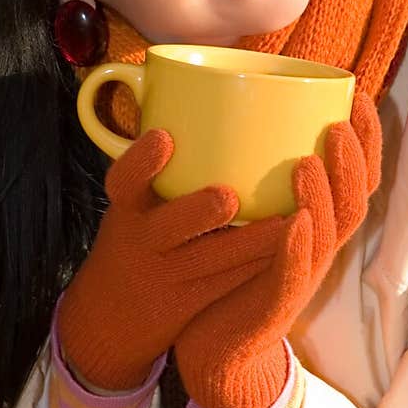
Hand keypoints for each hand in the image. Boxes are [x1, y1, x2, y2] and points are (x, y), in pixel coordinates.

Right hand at [57, 128, 285, 389]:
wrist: (108, 320)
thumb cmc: (135, 238)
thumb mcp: (130, 203)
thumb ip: (155, 160)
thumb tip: (173, 88)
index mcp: (127, 207)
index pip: (123, 180)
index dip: (140, 161)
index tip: (162, 137)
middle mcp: (142, 241)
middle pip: (166, 228)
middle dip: (197, 212)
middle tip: (228, 196)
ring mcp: (167, 275)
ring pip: (214, 259)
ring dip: (255, 241)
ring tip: (292, 218)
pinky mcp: (192, 303)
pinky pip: (233, 283)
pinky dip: (265, 265)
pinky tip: (298, 246)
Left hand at [174, 91, 382, 407]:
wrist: (217, 352)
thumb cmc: (232, 276)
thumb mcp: (254, 221)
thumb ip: (261, 178)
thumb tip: (245, 112)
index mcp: (320, 224)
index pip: (359, 178)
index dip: (367, 141)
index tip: (359, 97)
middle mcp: (320, 248)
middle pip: (357, 200)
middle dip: (354, 159)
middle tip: (339, 122)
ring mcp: (303, 277)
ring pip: (331, 234)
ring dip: (325, 194)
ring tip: (310, 160)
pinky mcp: (277, 306)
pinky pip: (294, 273)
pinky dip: (297, 245)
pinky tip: (296, 221)